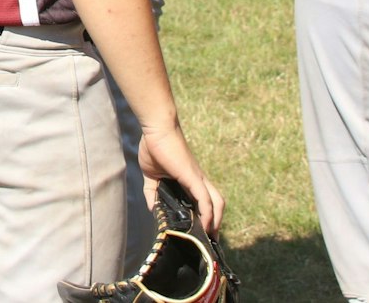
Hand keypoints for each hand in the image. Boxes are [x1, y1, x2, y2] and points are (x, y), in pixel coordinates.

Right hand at [136, 121, 223, 236]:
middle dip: (217, 222)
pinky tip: (206, 225)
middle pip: (217, 203)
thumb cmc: (154, 146)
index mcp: (189, 179)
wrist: (156, 129)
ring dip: (217, 220)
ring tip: (210, 236)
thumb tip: (153, 209)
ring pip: (217, 202)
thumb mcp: (151, 175)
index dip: (206, 216)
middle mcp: (197, 180)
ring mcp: (197, 178)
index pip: (204, 200)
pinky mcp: (192, 176)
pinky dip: (208, 213)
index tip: (202, 232)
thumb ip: (152, 192)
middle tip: (210, 239)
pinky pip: (206, 198)